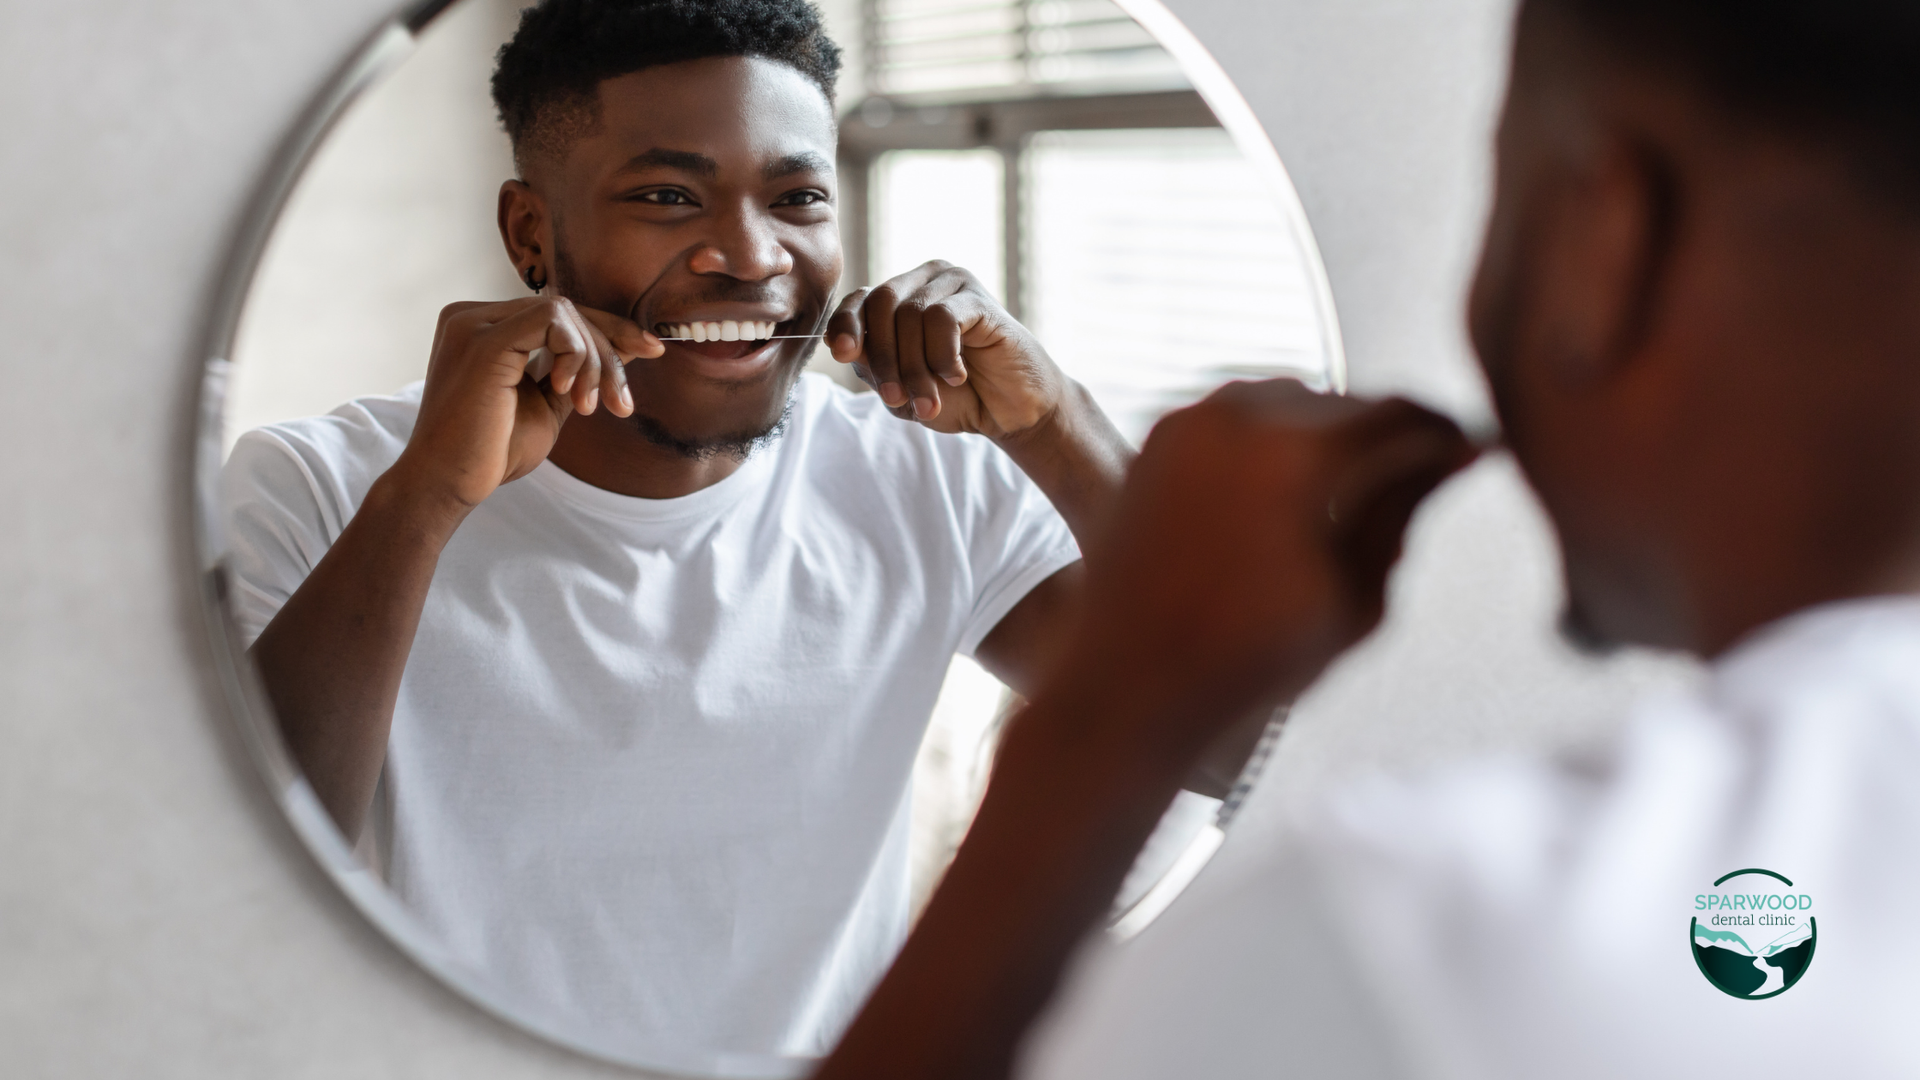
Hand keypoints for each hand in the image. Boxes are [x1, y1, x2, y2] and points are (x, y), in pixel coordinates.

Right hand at [391, 297, 661, 510]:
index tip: (651, 351)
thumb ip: (578, 371)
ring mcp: (474, 323)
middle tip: (622, 403)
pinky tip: (570, 392)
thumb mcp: (549, 404)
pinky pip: (551, 320)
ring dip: (595, 359)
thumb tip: (625, 346)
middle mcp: (474, 316)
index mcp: (485, 327)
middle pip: (567, 310)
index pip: (558, 314)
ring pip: (564, 312)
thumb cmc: (493, 452)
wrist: (450, 486)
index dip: (610, 329)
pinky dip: (574, 353)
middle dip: (609, 351)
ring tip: (592, 407)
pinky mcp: (483, 340)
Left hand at [827, 261, 1066, 439]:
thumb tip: (843, 346)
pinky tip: (956, 377)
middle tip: (895, 398)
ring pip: (911, 315)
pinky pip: (942, 319)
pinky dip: (942, 356)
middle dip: (884, 358)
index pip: (859, 300)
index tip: (842, 355)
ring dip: (914, 368)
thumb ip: (872, 364)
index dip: (845, 325)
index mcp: (898, 299)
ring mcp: (953, 284)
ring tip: (929, 401)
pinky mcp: (979, 298)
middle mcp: (923, 282)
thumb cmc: (956, 398)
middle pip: (881, 305)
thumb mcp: (902, 387)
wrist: (1008, 413)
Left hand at [1055, 380, 1477, 752]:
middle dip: (1386, 433)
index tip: (1468, 454)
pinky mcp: (1158, 439)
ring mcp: (1190, 423)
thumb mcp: (1356, 599)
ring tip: (1353, 486)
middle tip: (1421, 471)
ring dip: (1328, 431)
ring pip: (1289, 401)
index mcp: (1297, 456)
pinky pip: (1237, 416)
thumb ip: (1403, 515)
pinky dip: (1272, 438)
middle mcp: (1239, 419)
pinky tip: (1289, 489)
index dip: (1444, 434)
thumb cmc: (1247, 660)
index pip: (1400, 415)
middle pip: (1345, 402)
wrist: (1128, 682)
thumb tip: (1448, 461)